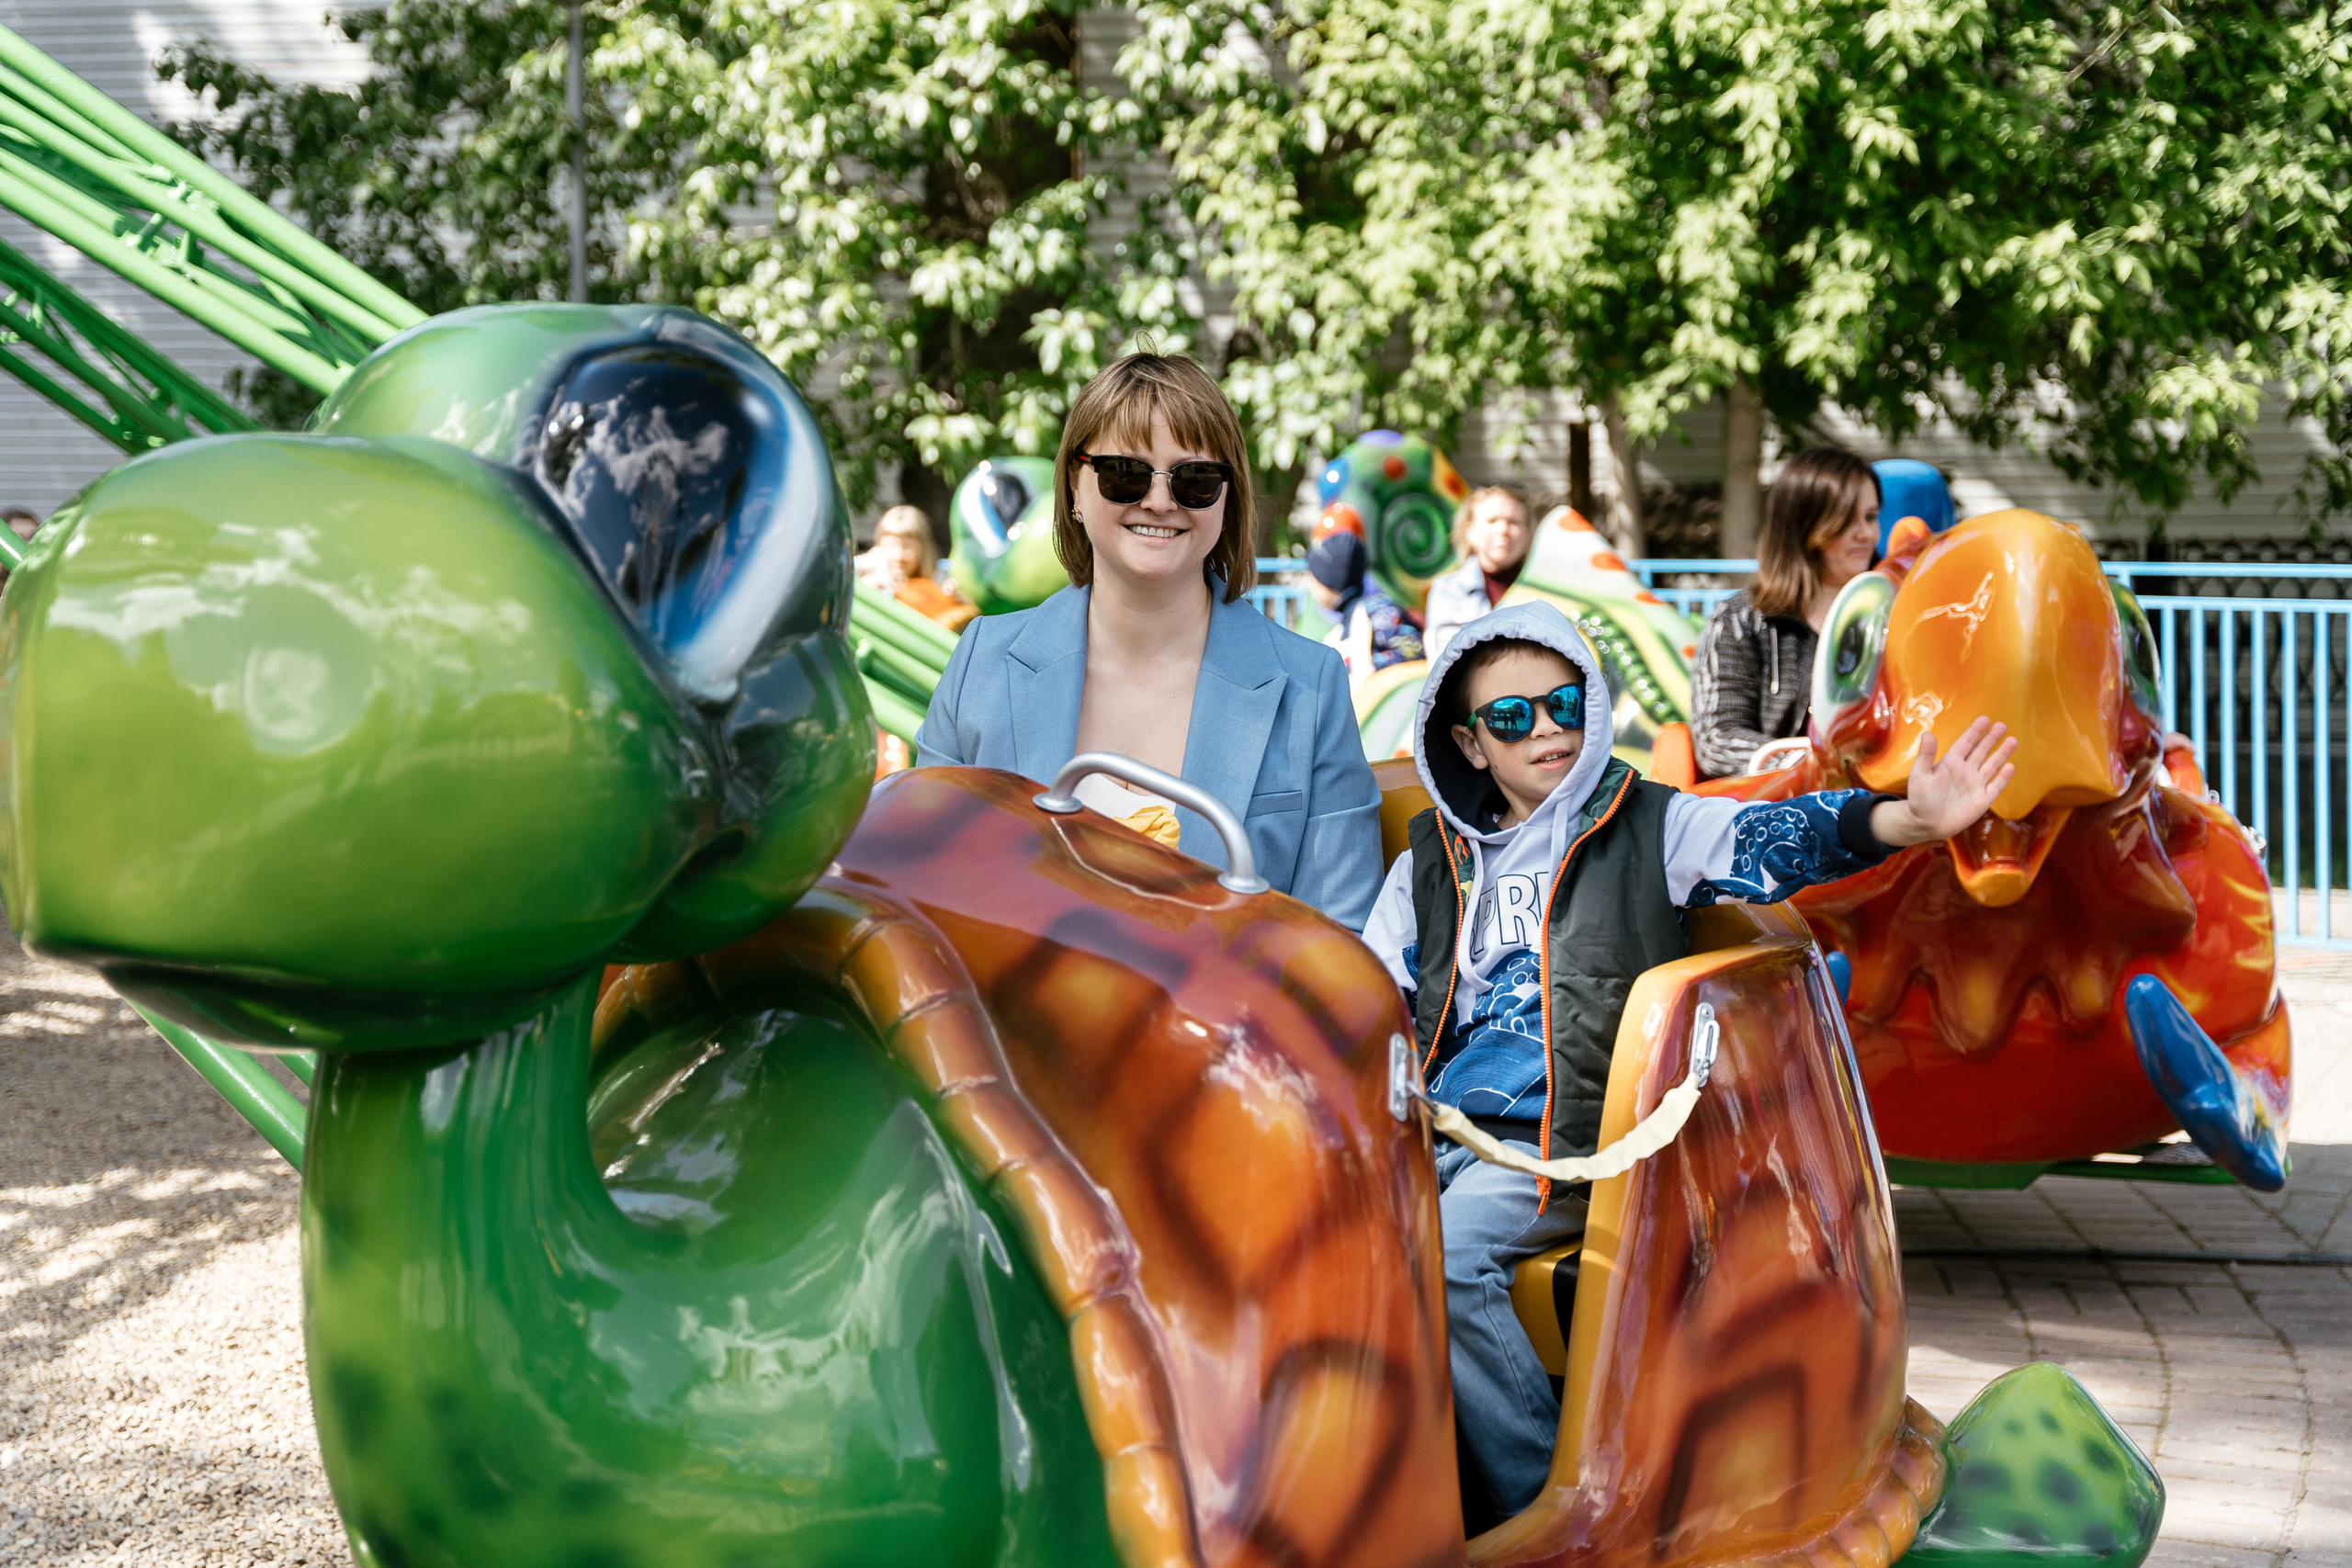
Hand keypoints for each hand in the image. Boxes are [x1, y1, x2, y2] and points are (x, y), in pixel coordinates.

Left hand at [1870, 717, 2020, 847]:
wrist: (1925, 824)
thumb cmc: (1920, 799)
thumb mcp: (1920, 775)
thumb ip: (1926, 756)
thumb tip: (1927, 734)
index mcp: (1950, 763)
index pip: (1966, 743)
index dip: (1975, 731)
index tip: (1985, 718)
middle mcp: (1965, 771)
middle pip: (1982, 751)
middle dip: (1992, 738)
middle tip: (2003, 725)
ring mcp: (1975, 785)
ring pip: (1992, 766)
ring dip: (2002, 754)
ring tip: (2012, 740)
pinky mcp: (1982, 800)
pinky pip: (1995, 787)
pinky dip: (2003, 777)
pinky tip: (2011, 766)